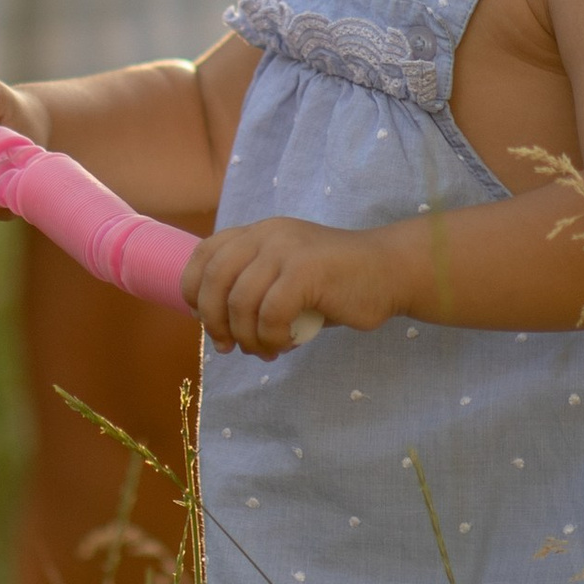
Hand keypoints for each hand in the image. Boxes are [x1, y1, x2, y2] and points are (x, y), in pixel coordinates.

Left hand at [182, 216, 404, 355]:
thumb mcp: (287, 276)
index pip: (204, 254)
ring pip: (239, 302)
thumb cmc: (338, 284)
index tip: (205, 321)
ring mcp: (287, 250)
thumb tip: (215, 324)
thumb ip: (253, 288)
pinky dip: (271, 337)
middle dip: (213, 322)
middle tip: (228, 347)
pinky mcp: (306, 271)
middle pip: (213, 280)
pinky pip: (270, 314)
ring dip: (246, 337)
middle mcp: (267, 234)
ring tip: (265, 350)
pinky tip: (286, 344)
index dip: (193, 291)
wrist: (390, 272)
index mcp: (258, 232)